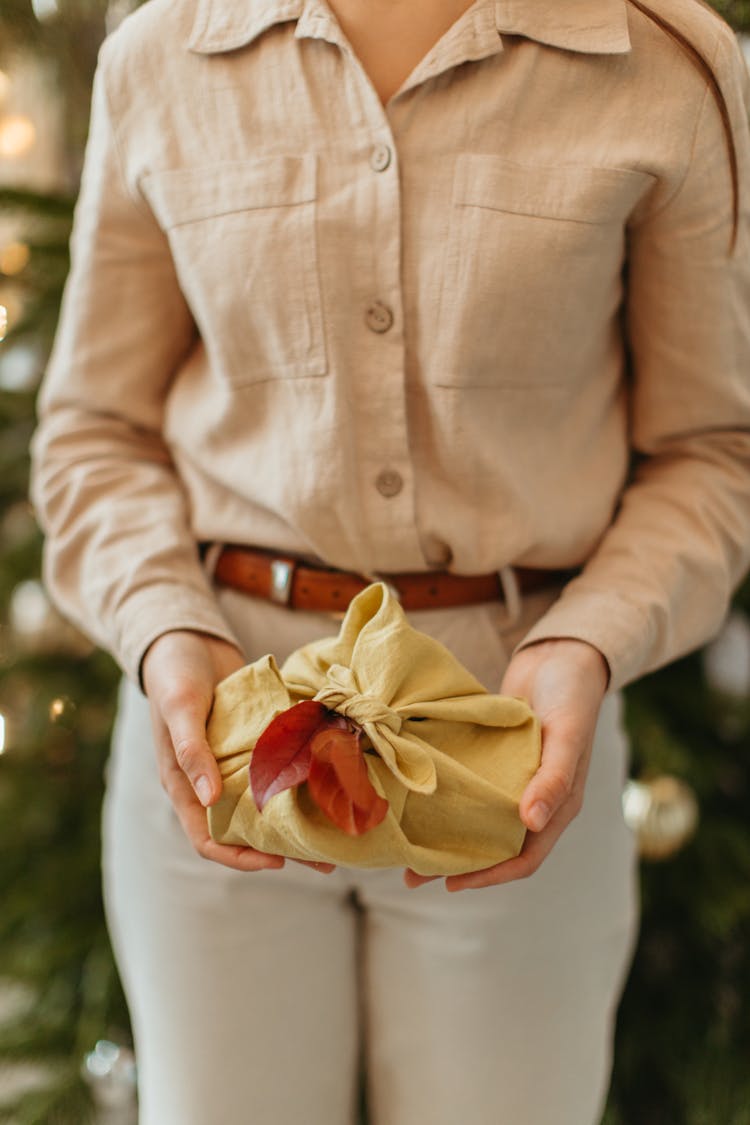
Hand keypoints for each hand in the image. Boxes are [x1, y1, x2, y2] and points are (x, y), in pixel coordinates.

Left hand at [404, 637, 608, 890]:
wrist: (562, 654)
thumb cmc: (571, 695)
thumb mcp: (567, 734)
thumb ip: (554, 777)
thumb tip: (532, 822)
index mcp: (558, 805)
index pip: (524, 857)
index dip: (490, 875)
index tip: (451, 883)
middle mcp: (535, 800)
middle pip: (494, 846)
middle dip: (457, 863)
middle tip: (412, 874)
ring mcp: (514, 780)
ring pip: (478, 819)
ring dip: (446, 834)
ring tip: (406, 841)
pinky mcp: (496, 760)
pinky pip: (471, 788)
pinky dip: (447, 798)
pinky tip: (416, 798)